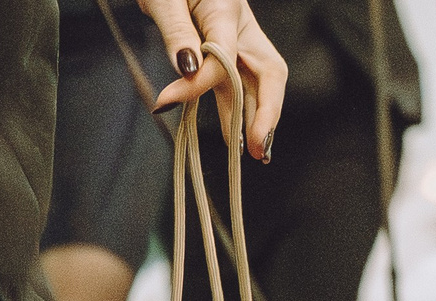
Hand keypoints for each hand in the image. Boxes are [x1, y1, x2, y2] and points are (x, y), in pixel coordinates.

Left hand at [137, 0, 286, 162]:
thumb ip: (176, 32)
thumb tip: (188, 71)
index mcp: (228, 8)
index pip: (222, 57)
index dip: (198, 84)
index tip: (166, 101)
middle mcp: (243, 25)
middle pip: (269, 73)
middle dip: (267, 113)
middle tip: (256, 149)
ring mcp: (241, 36)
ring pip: (258, 82)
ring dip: (256, 117)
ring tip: (250, 152)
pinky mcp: (231, 45)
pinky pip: (243, 80)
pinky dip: (243, 107)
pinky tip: (241, 131)